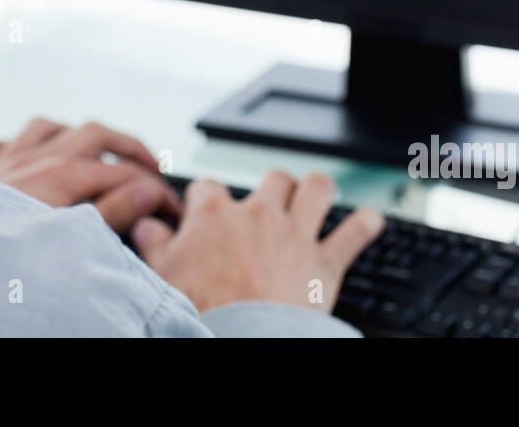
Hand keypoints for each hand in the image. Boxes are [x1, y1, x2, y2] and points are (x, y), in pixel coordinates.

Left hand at [0, 117, 181, 232]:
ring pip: (47, 127)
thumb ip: (110, 215)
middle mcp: (34, 158)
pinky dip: (26, 146)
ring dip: (76, 136)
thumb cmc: (1, 256)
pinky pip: (6, 142)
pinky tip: (32, 159)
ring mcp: (4, 160)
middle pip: (95, 134)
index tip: (170, 208)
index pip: (123, 173)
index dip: (155, 189)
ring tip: (95, 153)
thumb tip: (146, 193)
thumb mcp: (68, 241)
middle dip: (129, 147)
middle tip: (151, 167)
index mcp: (61, 175)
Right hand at [131, 170, 383, 313]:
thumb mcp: (161, 273)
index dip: (206, 198)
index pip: (209, 186)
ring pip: (317, 189)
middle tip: (270, 203)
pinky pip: (355, 233)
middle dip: (272, 187)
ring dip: (318, 190)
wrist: (241, 339)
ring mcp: (296, 235)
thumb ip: (154, 242)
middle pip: (273, 179)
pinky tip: (372, 218)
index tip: (204, 211)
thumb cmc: (202, 309)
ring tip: (316, 193)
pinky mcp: (325, 263)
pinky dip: (367, 224)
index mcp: (217, 214)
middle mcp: (260, 215)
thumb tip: (146, 225)